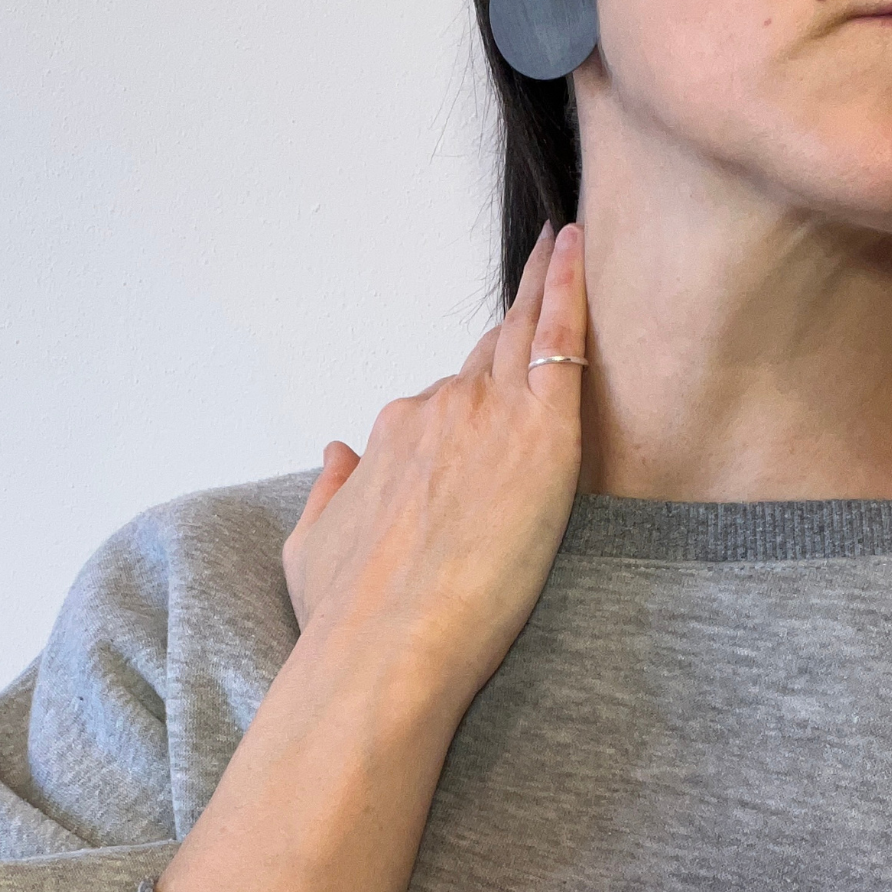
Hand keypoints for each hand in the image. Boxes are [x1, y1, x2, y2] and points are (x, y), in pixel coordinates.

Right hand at [283, 220, 587, 712]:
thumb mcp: (311, 546)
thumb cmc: (346, 615)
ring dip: (543, 287)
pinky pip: (560, 337)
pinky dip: (569, 285)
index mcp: (391, 437)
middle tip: (545, 267)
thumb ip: (327, 492)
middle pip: (485, 360)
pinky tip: (580, 246)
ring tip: (567, 244)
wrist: (383, 648)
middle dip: (511, 324)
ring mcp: (486, 415)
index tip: (492, 377)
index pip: (444, 402)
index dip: (472, 392)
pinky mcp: (540, 433)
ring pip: (522, 336)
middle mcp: (435, 412)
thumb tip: (334, 455)